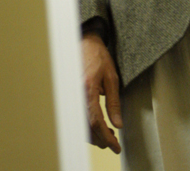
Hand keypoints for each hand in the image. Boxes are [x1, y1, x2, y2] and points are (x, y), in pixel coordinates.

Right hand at [82, 34, 122, 152]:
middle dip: (100, 139)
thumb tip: (118, 124)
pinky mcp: (71, 97)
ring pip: (80, 125)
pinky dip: (87, 126)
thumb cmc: (99, 58)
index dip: (105, 137)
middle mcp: (76, 95)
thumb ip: (114, 102)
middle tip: (114, 142)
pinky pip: (78, 117)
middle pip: (86, 127)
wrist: (85, 44)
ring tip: (109, 134)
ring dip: (94, 135)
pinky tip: (98, 126)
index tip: (115, 146)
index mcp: (88, 88)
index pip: (95, 121)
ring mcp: (71, 96)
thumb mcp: (112, 77)